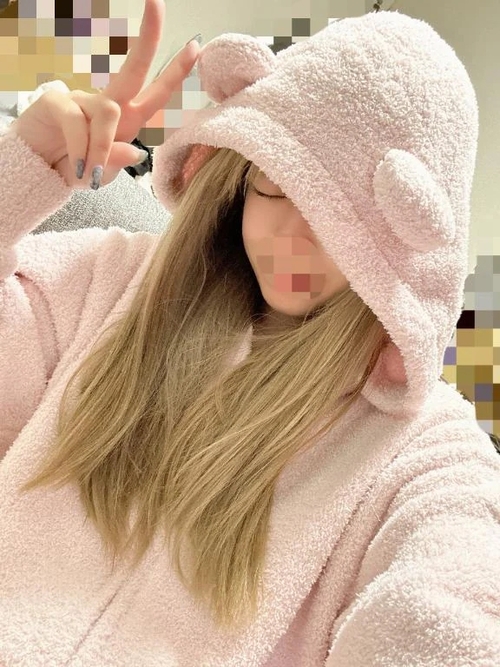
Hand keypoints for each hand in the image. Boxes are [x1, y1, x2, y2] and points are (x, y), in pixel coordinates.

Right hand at [6, 0, 199, 189]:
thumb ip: (117, 163)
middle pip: (134, 69)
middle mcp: (109, 106)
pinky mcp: (57, 100)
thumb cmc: (73, 170)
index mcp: (127, 122)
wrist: (38, 174)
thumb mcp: (101, 176)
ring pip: (109, 111)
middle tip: (157, 3)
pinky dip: (81, 148)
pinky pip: (78, 121)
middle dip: (148, 38)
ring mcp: (82, 99)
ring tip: (89, 173)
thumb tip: (135, 151)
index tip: (194, 47)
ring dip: (102, 147)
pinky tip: (77, 165)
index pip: (155, 95)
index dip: (175, 73)